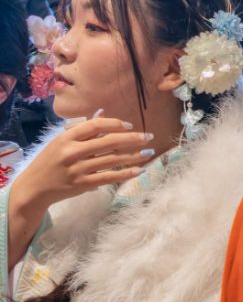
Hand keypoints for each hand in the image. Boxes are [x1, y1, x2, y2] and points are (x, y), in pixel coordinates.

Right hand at [9, 116, 154, 214]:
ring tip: (149, 152)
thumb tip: (103, 114)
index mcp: (66, 137)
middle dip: (133, 138)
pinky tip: (139, 170)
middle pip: (109, 142)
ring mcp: (78, 169)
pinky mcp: (83, 184)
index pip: (96, 125)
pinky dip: (126, 173)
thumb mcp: (60, 141)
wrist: (34, 188)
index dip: (115, 123)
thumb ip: (82, 129)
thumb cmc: (50, 161)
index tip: (130, 125)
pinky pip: (109, 177)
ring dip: (135, 156)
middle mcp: (72, 152)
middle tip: (149, 137)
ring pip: (113, 160)